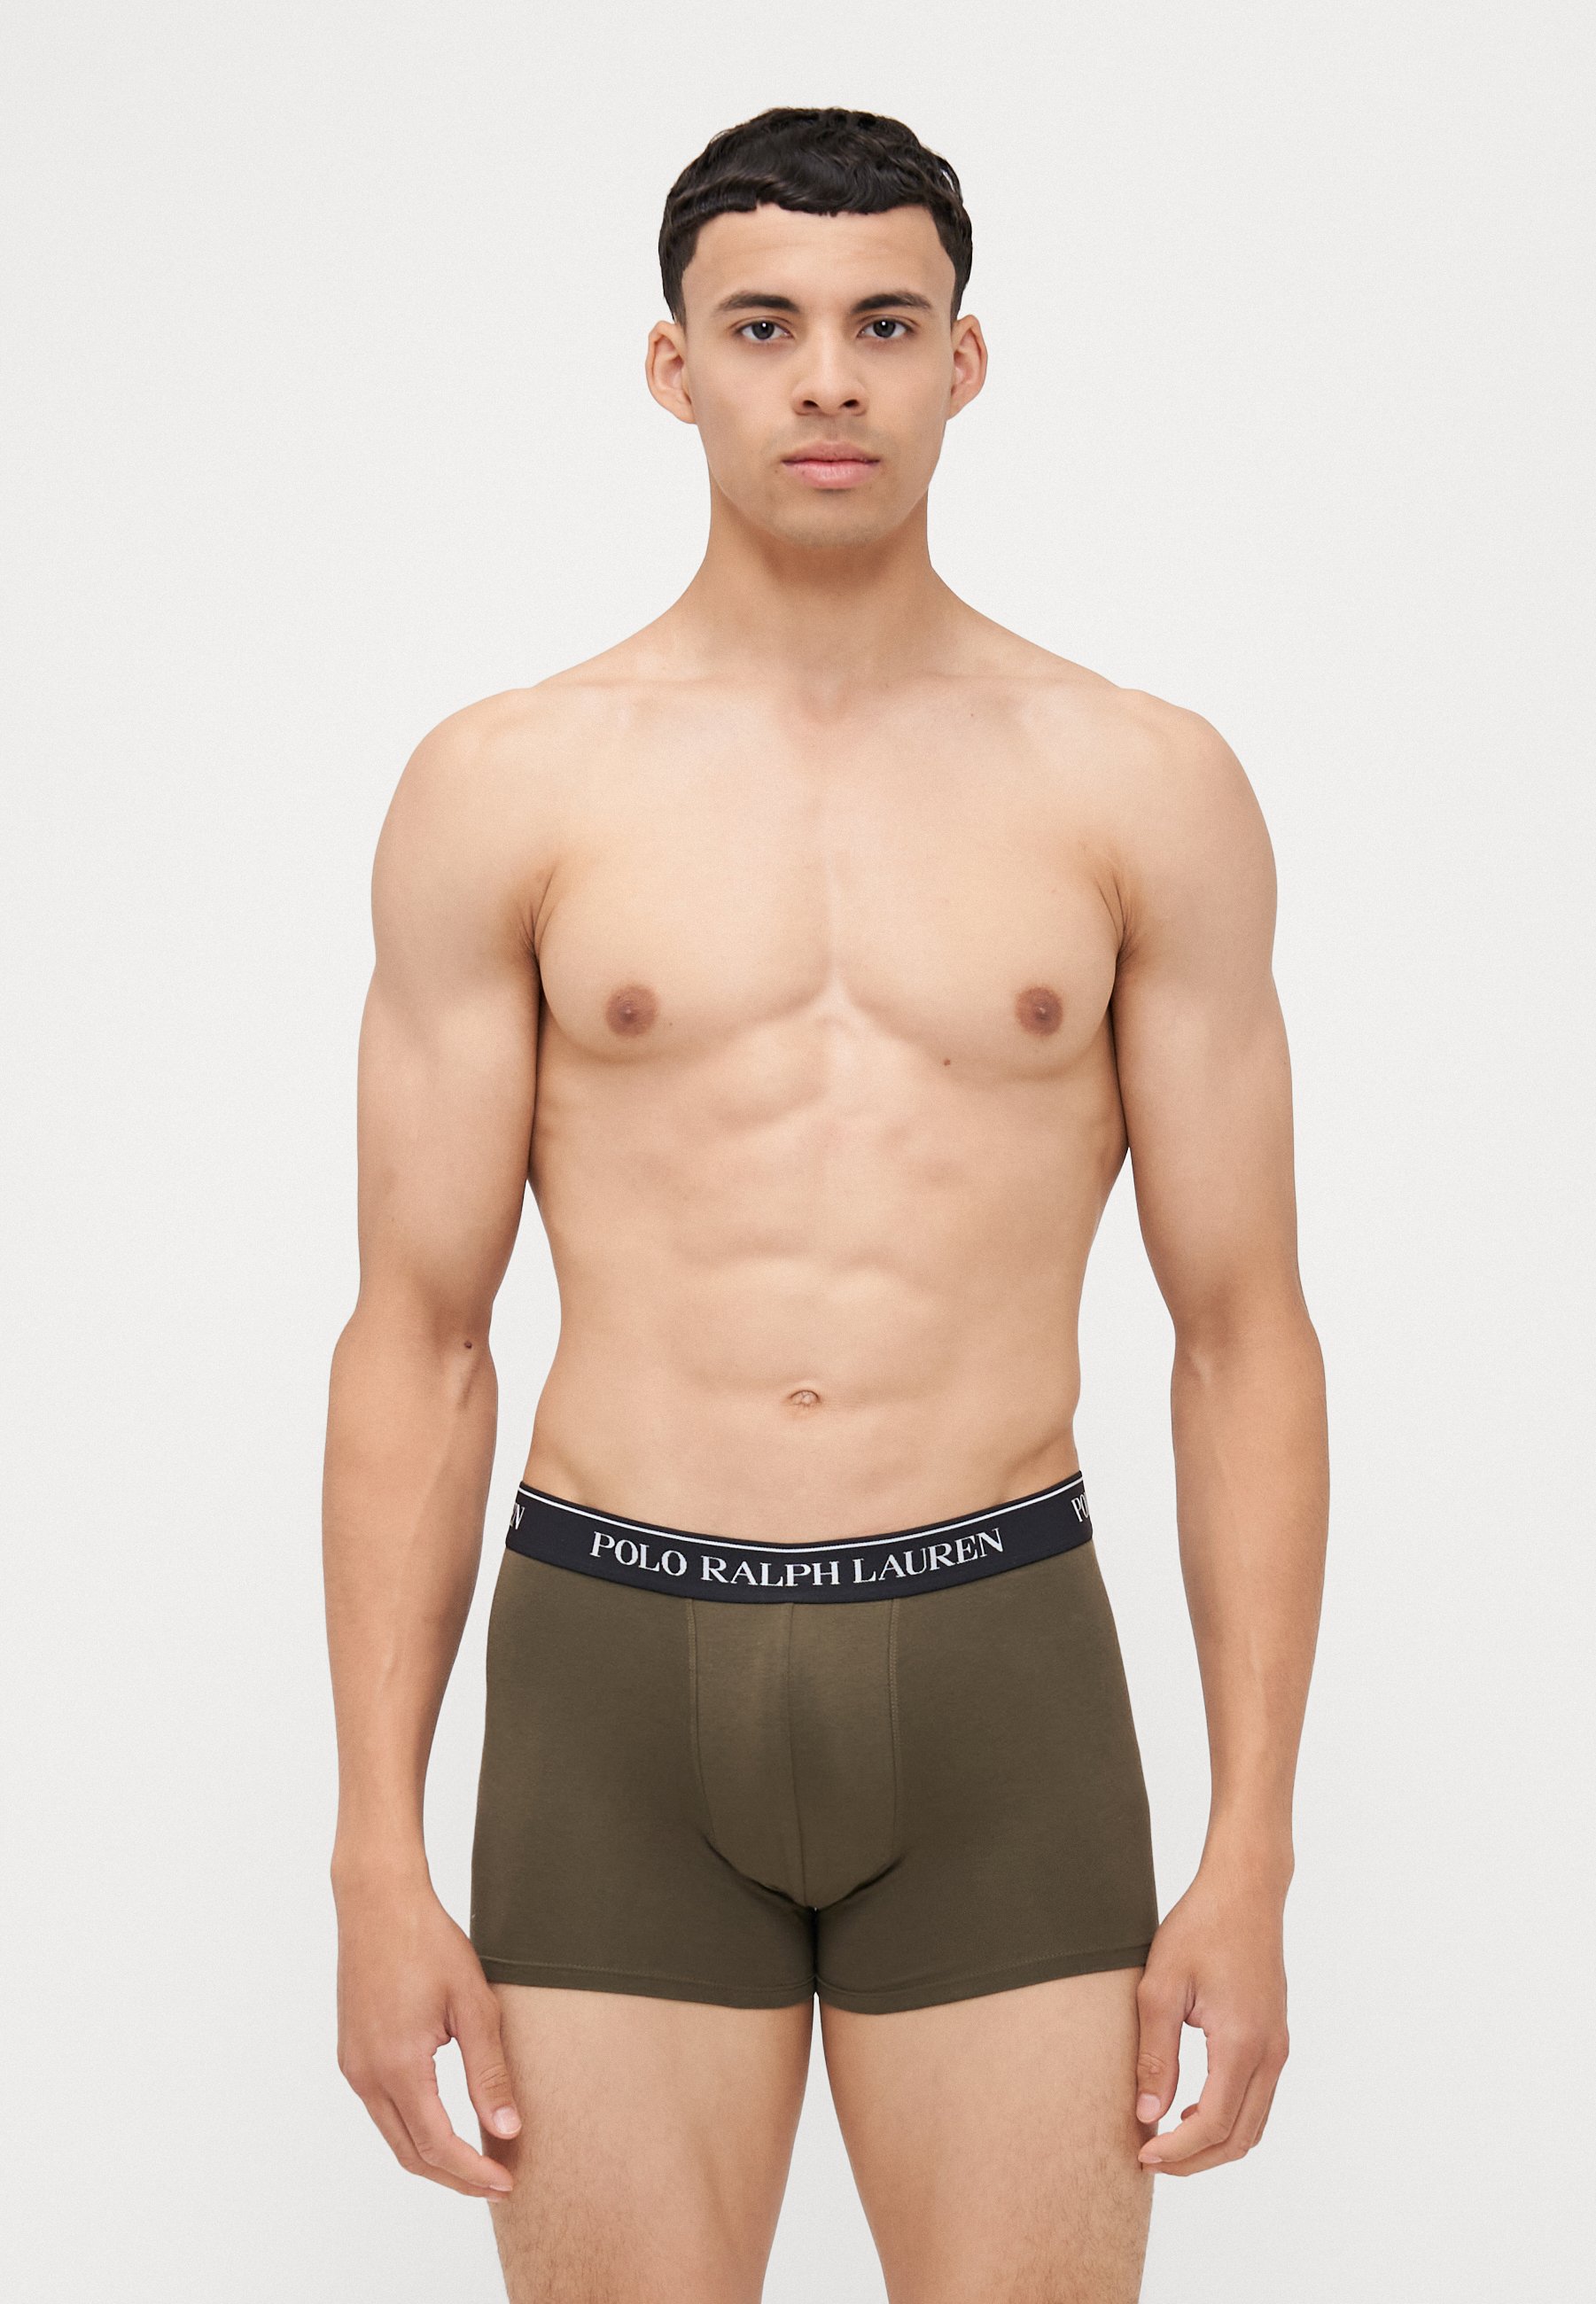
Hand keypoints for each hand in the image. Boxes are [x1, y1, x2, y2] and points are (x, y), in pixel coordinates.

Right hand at [335, 1872, 521, 2198]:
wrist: (378, 1901)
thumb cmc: (428, 1943)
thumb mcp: (473, 2004)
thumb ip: (488, 2072)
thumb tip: (506, 2131)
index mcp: (397, 2066)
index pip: (437, 2145)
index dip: (473, 2172)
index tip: (507, 2182)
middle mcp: (367, 2075)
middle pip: (411, 2153)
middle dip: (454, 2176)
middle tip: (497, 2182)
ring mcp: (353, 2066)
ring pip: (394, 2135)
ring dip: (433, 2155)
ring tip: (477, 2159)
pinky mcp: (351, 2054)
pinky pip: (382, 2109)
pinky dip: (414, 2128)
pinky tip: (442, 2122)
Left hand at [1133, 1866, 1289, 2175]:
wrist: (1245, 1891)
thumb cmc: (1199, 1928)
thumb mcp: (1160, 1987)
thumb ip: (1155, 2056)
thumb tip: (1147, 2116)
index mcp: (1242, 2043)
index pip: (1214, 2124)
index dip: (1178, 2150)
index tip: (1142, 2154)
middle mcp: (1270, 2053)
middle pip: (1239, 2138)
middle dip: (1194, 2159)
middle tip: (1151, 2158)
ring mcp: (1278, 2048)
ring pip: (1253, 2125)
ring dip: (1213, 2143)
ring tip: (1167, 2139)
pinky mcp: (1276, 2039)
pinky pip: (1258, 2100)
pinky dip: (1228, 2119)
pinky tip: (1191, 2108)